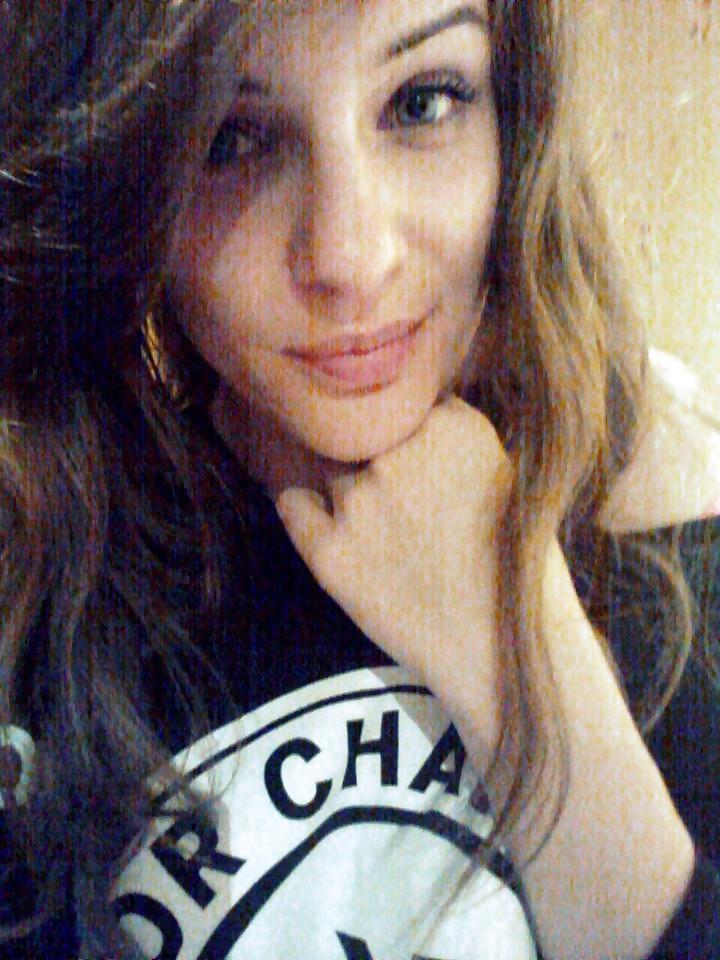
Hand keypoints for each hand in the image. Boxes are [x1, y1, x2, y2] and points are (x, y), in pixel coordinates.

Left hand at [275, 395, 509, 763]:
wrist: (500, 649)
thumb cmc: (515, 566)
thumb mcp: (506, 475)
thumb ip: (455, 436)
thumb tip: (411, 415)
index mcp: (452, 425)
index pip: (408, 406)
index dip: (411, 433)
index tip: (421, 461)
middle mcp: (398, 452)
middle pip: (366, 434)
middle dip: (379, 458)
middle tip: (401, 500)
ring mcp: (358, 500)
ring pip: (334, 470)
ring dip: (350, 491)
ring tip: (380, 530)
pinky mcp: (327, 550)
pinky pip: (293, 504)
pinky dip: (306, 510)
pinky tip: (328, 528)